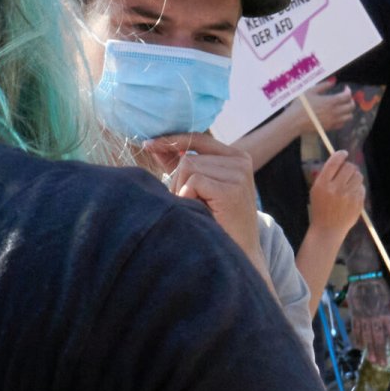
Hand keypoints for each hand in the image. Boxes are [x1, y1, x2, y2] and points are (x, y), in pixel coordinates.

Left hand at [157, 132, 262, 264]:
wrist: (238, 251)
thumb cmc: (216, 219)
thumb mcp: (198, 186)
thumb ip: (178, 165)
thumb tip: (153, 145)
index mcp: (236, 156)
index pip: (198, 139)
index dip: (171, 141)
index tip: (149, 145)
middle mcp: (241, 161)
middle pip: (188, 157)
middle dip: (178, 181)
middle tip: (192, 204)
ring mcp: (239, 174)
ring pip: (188, 167)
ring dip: (183, 190)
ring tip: (198, 208)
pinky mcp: (233, 189)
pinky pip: (193, 181)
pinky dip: (188, 197)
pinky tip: (201, 210)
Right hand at [303, 84, 357, 138]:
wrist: (294, 121)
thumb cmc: (300, 105)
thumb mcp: (310, 91)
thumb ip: (323, 86)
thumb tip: (333, 81)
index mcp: (331, 101)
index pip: (347, 96)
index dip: (348, 91)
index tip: (345, 88)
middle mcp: (335, 111)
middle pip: (351, 106)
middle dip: (351, 100)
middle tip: (346, 97)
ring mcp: (333, 120)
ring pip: (349, 116)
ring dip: (348, 110)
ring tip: (343, 107)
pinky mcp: (330, 127)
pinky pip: (342, 124)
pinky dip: (343, 119)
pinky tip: (338, 115)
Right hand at [307, 149, 366, 240]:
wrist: (328, 228)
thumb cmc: (320, 207)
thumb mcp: (315, 190)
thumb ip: (325, 176)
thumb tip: (337, 161)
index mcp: (323, 184)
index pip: (334, 163)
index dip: (339, 155)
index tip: (343, 153)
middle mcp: (336, 188)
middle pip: (349, 167)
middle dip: (348, 166)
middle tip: (346, 170)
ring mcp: (349, 195)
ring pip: (358, 175)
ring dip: (354, 175)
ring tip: (349, 181)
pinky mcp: (358, 201)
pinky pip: (361, 187)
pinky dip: (357, 186)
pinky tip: (352, 192)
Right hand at [347, 274, 389, 363]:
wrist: (364, 278)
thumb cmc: (380, 288)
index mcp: (386, 315)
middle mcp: (375, 319)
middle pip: (379, 339)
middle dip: (381, 353)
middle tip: (382, 364)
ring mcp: (363, 317)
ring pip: (367, 337)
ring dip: (369, 350)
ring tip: (372, 360)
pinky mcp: (354, 315)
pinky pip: (355, 330)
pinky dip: (356, 339)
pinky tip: (358, 347)